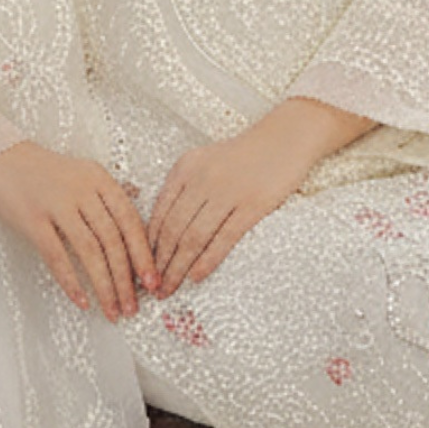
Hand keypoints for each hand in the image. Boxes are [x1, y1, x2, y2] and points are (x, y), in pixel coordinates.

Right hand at [0, 141, 156, 321]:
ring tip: (112, 310)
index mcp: (100, 179)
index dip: (144, 254)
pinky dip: (71, 282)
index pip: (130, 221)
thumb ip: (108, 190)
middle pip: (113, 241)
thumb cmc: (41, 170)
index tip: (152, 281)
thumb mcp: (82, 172)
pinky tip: (82, 301)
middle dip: (126, 279)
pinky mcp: (32, 220)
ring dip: (104, 286)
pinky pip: (57, 256)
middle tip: (132, 307)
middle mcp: (82, 190)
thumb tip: (138, 201)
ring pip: (90, 252)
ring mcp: (57, 204)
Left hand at [149, 99, 369, 295]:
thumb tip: (164, 231)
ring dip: (177, 268)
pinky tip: (196, 277)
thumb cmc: (245, 154)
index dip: (146, 245)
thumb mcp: (205, 161)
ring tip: (169, 290)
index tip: (141, 268)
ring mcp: (227, 192)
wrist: (286, 137)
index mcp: (185, 169)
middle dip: (158, 264)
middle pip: (172, 230)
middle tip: (152, 288)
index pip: (158, 214)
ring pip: (193, 238)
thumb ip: (184, 188)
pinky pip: (223, 238)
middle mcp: (201, 179)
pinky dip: (207, 261)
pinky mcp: (252, 205)